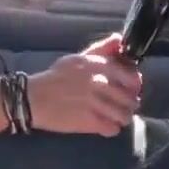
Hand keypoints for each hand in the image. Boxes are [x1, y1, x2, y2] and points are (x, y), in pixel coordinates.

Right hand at [25, 34, 142, 136]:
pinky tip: (104, 125)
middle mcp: (99, 82)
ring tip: (115, 118)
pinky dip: (111, 129)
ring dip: (122, 118)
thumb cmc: (55, 77)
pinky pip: (112, 129)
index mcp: (97, 65)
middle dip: (129, 104)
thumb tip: (120, 39)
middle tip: (122, 106)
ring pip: (124, 115)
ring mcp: (95, 103)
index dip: (135, 86)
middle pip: (130, 98)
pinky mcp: (88, 121)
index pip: (131, 77)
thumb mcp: (77, 59)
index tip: (130, 89)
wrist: (33, 98)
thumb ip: (101, 49)